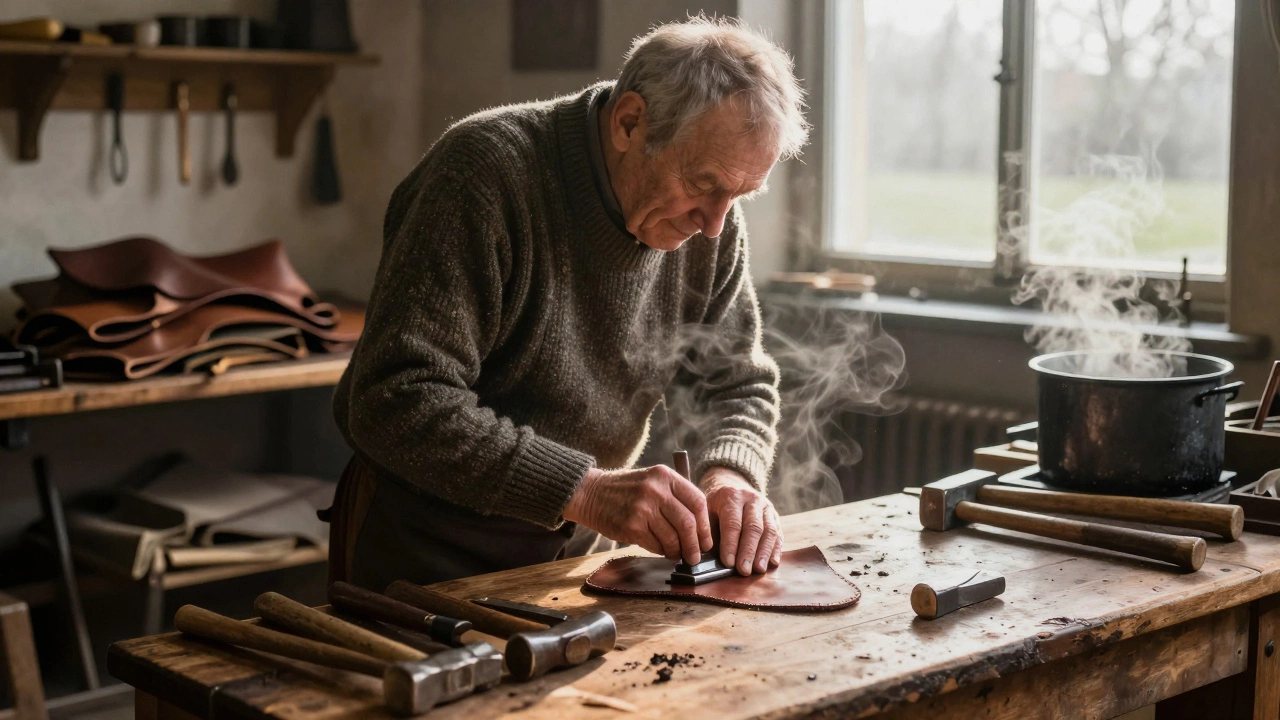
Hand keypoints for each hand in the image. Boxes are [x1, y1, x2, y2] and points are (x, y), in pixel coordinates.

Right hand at [563, 465, 711, 564]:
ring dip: (677, 551)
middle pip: (688, 523)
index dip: (705, 526)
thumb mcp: (652, 481)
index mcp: (665, 476)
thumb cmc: (625, 490)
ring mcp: (642, 508)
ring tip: (676, 554)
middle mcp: (656, 490)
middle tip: (695, 556)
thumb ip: (675, 497)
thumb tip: (699, 529)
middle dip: (695, 545)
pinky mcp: (631, 526)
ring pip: (673, 538)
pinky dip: (661, 551)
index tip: (706, 540)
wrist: (590, 493)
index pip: (697, 502)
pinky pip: (655, 545)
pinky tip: (659, 549)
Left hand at [701, 468, 781, 575]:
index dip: (730, 544)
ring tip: (759, 570)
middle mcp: (751, 499)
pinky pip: (778, 533)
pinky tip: (772, 563)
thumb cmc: (715, 505)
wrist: (732, 486)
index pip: (732, 523)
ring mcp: (766, 507)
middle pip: (753, 527)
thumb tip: (709, 556)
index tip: (728, 563)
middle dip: (748, 551)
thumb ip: (708, 531)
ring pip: (769, 530)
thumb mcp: (706, 511)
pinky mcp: (775, 516)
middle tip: (744, 571)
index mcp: (731, 496)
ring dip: (764, 552)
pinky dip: (776, 549)